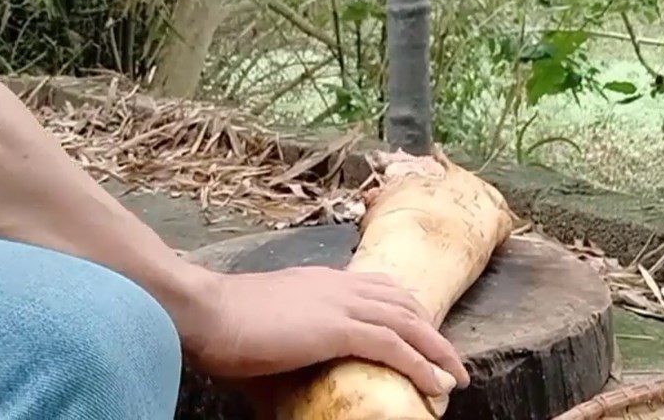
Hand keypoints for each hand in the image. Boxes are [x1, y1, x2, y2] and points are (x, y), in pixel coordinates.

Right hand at [181, 266, 469, 397]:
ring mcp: (340, 304)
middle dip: (431, 330)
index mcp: (324, 281)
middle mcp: (339, 285)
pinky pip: (393, 345)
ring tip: (455, 375)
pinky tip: (436, 383)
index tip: (422, 330)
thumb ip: (291, 337)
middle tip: (448, 357)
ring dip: (437, 350)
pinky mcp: (337, 328)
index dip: (407, 309)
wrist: (207, 310)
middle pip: (402, 301)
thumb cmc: (227, 323)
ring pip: (407, 322)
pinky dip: (420, 364)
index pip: (379, 287)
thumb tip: (291, 365)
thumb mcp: (270, 322)